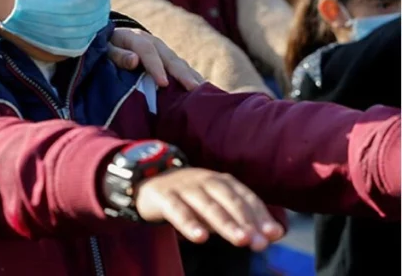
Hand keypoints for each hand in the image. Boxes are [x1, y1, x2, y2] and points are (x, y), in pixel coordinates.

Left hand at [108, 29, 203, 88]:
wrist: (113, 38)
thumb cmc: (106, 47)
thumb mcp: (105, 48)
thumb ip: (118, 55)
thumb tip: (134, 60)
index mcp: (136, 38)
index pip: (147, 52)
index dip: (156, 67)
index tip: (163, 83)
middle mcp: (154, 43)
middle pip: (170, 58)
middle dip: (182, 74)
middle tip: (193, 88)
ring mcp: (164, 51)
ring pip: (180, 63)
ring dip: (192, 77)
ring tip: (204, 92)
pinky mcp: (169, 59)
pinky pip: (183, 69)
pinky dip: (193, 78)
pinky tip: (204, 91)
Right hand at [135, 168, 284, 249]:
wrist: (148, 181)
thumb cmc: (190, 198)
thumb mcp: (217, 204)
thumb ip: (242, 219)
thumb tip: (276, 234)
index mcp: (222, 182)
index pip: (245, 197)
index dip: (260, 215)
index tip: (273, 234)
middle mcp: (205, 181)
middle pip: (229, 201)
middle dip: (246, 221)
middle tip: (259, 242)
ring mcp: (184, 187)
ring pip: (207, 205)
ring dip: (225, 223)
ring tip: (240, 240)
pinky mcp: (164, 196)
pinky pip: (178, 210)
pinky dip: (189, 223)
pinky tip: (200, 238)